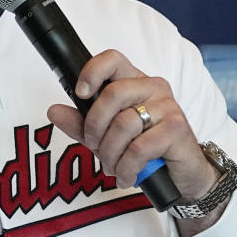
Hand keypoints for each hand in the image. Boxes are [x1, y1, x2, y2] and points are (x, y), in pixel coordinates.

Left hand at [46, 50, 221, 230]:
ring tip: (113, 166)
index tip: (81, 93)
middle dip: (95, 127)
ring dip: (110, 153)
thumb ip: (80, 123)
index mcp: (134, 81)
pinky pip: (139, 147)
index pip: (113, 59)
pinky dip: (127, 167)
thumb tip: (54, 111)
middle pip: (112, 94)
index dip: (93, 72)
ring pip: (124, 124)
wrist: (183, 176)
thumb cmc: (145, 151)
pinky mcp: (177, 129)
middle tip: (95, 147)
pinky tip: (127, 176)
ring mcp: (168, 106)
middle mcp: (153, 87)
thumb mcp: (106, 136)